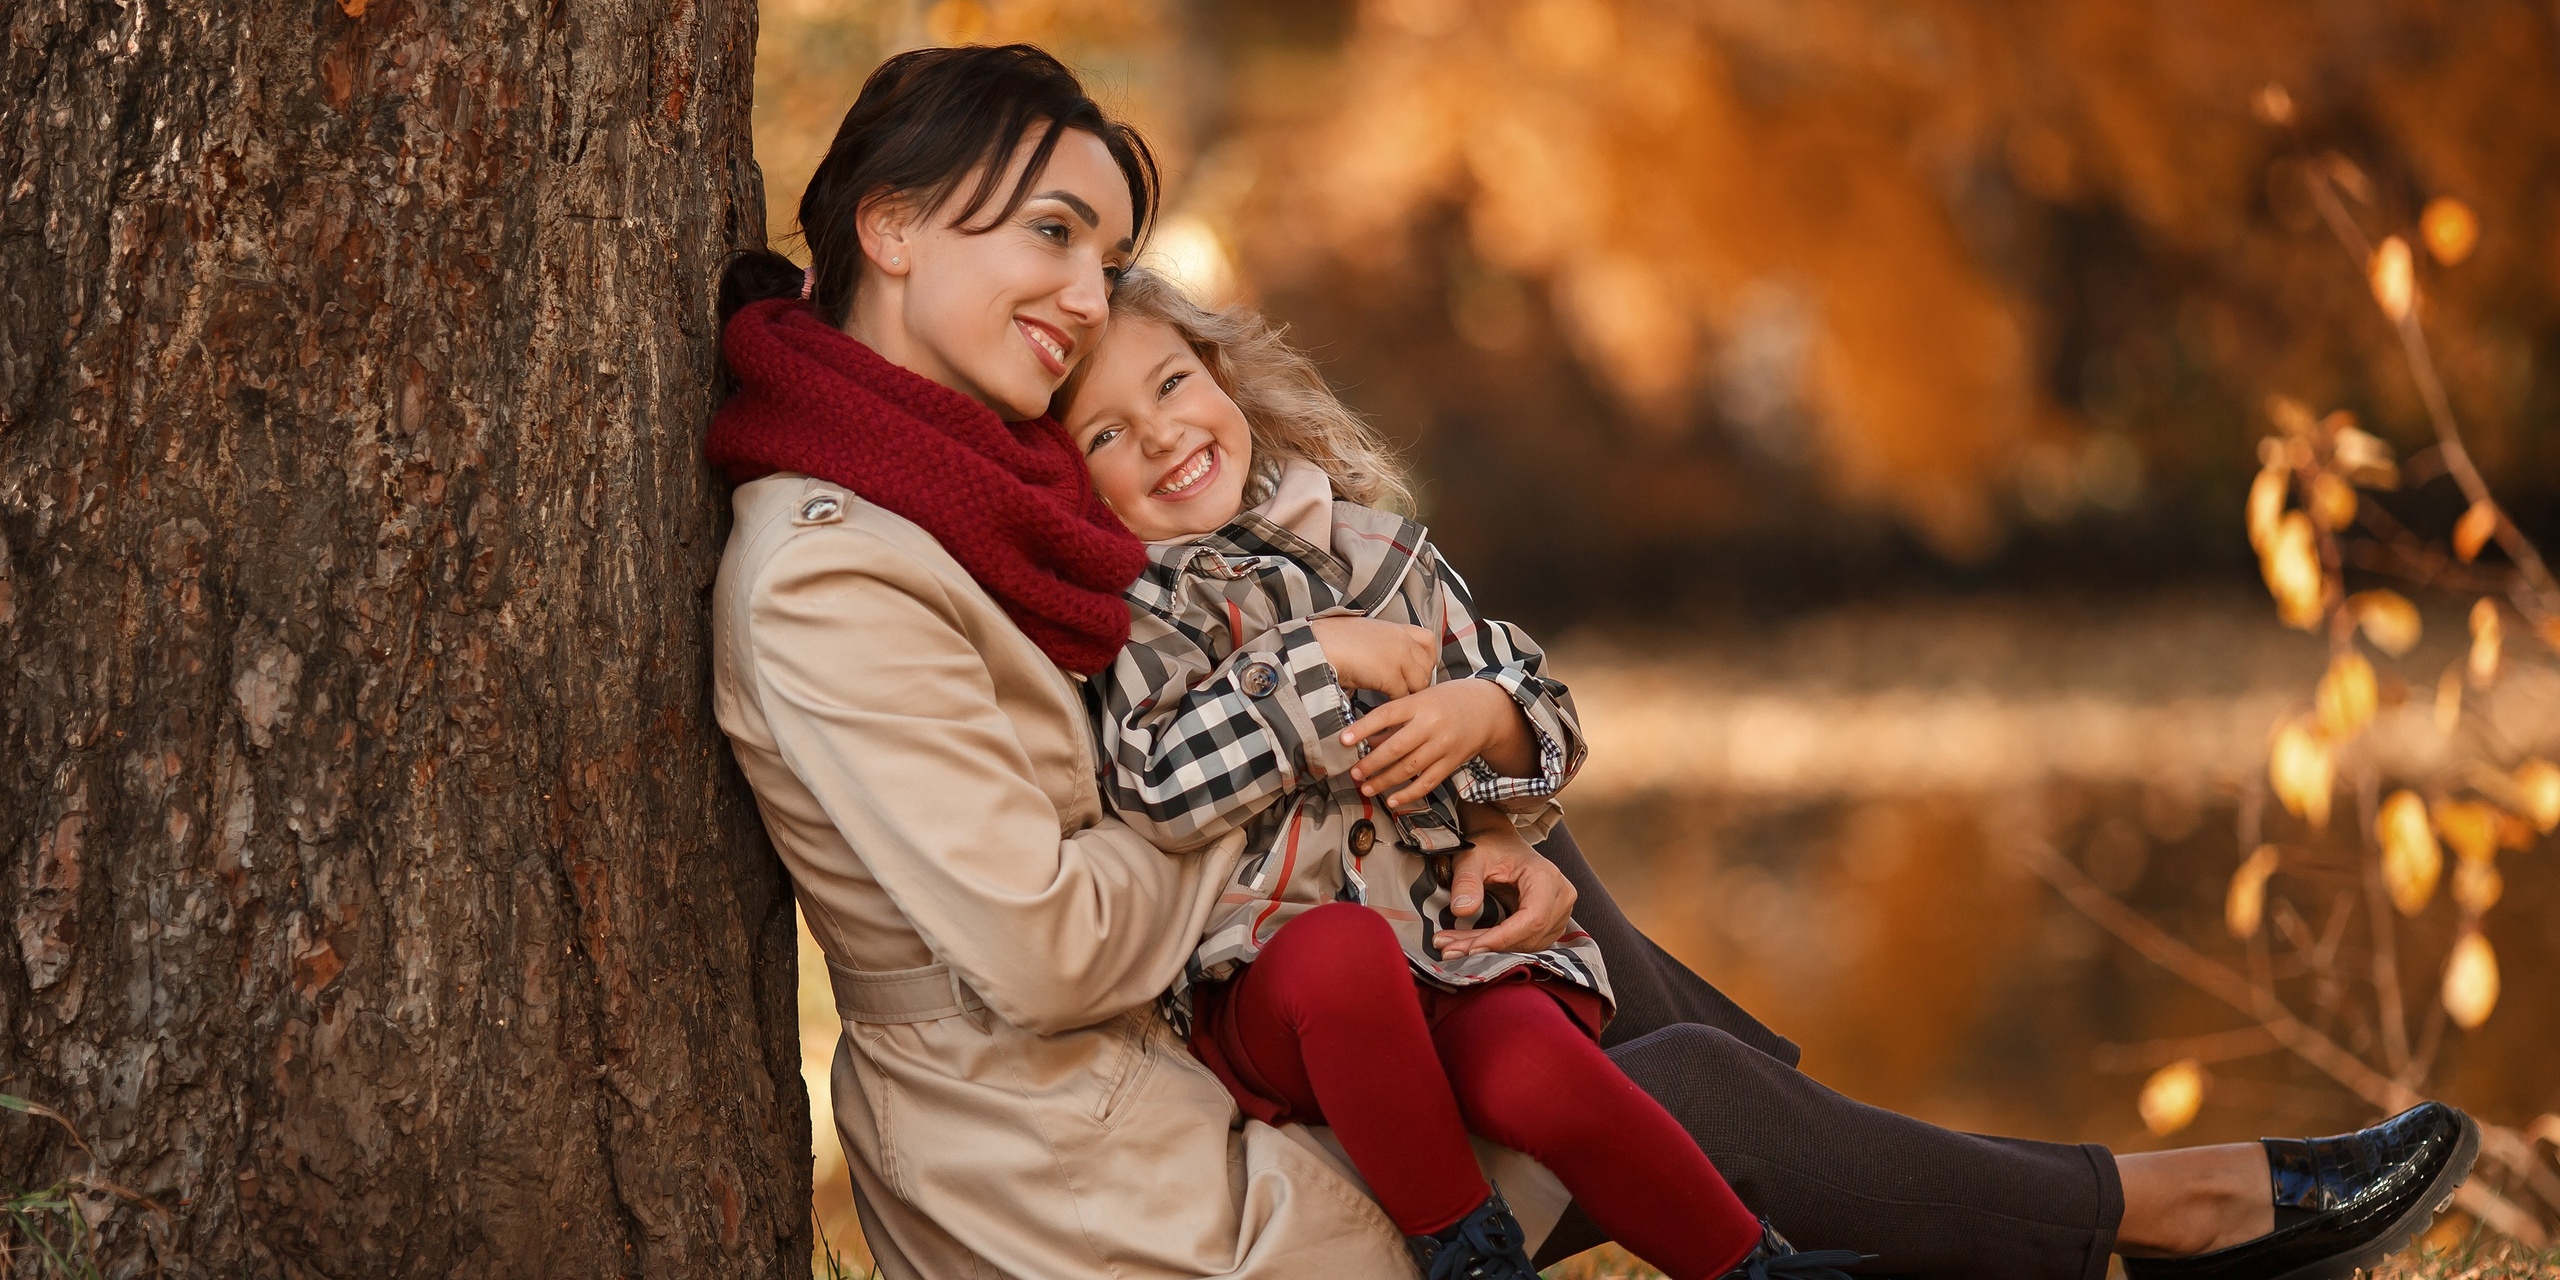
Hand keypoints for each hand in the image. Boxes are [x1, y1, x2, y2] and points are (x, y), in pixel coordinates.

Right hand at [1306, 616, 1438, 697]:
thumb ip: (1378, 647)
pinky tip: (1389, 714)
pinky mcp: (1389, 674)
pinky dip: (1396, 708)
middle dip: (1420, 683)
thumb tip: (1379, 665)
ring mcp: (1398, 656)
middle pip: (1426, 666)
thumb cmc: (1329, 642)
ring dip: (1409, 697)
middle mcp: (1400, 639)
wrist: (1317, 646)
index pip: (1428, 640)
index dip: (1428, 659)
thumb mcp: (1361, 637)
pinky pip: (1403, 696)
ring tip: (1400, 709)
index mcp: (1394, 628)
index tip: (1420, 672)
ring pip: (1419, 683)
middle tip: (1408, 697)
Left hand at [1341, 678, 1515, 807]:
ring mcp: (1443, 746)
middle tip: (1353, 772)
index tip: (1343, 740)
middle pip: (1396, 747)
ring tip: (1366, 787)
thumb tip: (1366, 739)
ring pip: (1409, 768)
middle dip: (1371, 763)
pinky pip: (1427, 783)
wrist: (1488, 710)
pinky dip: (1408, 794)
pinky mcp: (1451, 763)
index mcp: (1420, 704)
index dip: (1363, 728)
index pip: (1385, 715)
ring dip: (1384, 781)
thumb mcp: (1421, 700)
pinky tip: (1392, 800)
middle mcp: (1431, 725)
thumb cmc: (1448, 702)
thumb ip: (1396, 719)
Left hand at [1434, 819, 1574, 956]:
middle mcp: (1560, 897)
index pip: (1532, 918)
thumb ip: (1466, 881)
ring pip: (1528, 944)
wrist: (1501, 843)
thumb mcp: (1472, 857)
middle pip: (1529, 935)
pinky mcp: (1550, 924)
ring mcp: (1559, 913)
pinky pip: (1527, 943)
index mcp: (1546, 876)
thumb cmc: (1491, 846)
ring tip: (1455, 946)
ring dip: (1492, 951)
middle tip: (1449, 949)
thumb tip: (1462, 910)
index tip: (1471, 948)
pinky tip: (1473, 945)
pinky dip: (1499, 947)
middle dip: (1489, 947)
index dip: (1503, 938)